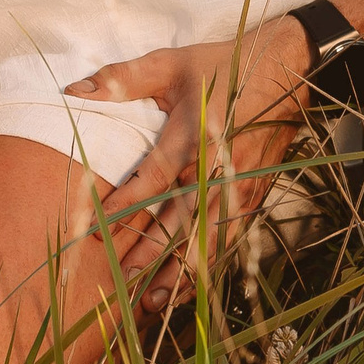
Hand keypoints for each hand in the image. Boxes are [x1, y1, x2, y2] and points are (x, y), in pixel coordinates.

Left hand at [67, 16, 315, 314]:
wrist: (289, 71)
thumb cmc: (223, 66)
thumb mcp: (171, 63)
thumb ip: (122, 79)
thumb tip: (74, 90)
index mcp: (195, 135)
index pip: (156, 178)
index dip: (127, 204)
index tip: (96, 227)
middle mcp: (219, 167)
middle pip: (184, 219)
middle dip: (153, 252)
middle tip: (125, 279)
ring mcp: (240, 186)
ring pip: (210, 238)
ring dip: (183, 270)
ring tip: (156, 299)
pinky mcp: (254, 196)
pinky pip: (230, 238)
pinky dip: (209, 265)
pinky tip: (191, 287)